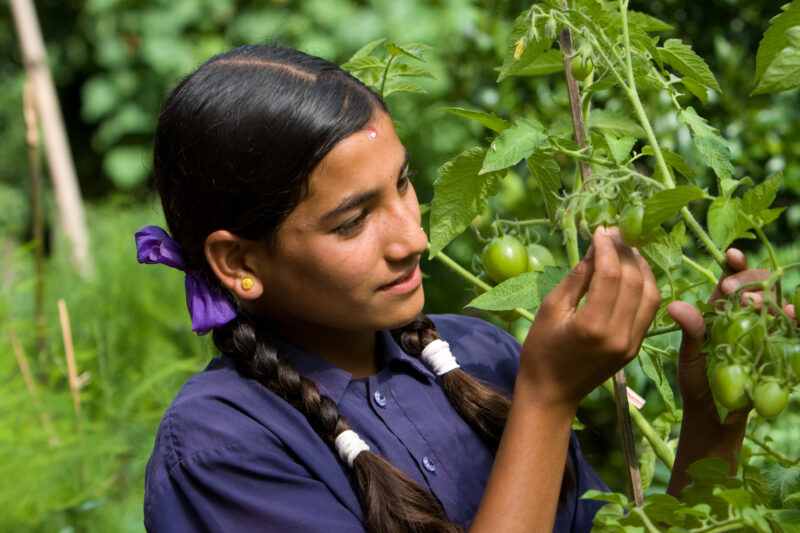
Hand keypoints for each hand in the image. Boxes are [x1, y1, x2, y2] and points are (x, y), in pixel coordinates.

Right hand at [518, 227, 660, 407]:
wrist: (552, 392)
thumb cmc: (541, 350)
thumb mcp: (550, 309)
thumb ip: (577, 279)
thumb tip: (595, 248)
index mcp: (592, 326)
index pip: (610, 275)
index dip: (607, 248)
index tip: (601, 230)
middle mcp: (619, 335)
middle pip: (634, 281)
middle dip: (626, 252)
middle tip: (615, 233)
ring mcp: (631, 343)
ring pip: (650, 294)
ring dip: (641, 267)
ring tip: (626, 248)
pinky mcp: (636, 347)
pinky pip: (649, 310)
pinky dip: (645, 286)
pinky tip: (633, 271)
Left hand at [667, 248, 775, 427]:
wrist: (715, 415)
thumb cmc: (697, 383)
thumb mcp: (689, 356)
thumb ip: (690, 331)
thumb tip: (675, 305)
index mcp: (720, 310)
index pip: (731, 279)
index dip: (735, 264)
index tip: (732, 255)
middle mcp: (745, 316)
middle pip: (757, 285)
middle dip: (749, 280)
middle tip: (734, 289)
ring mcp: (765, 331)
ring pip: (776, 302)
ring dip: (770, 296)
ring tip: (756, 302)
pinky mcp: (780, 349)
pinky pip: (791, 329)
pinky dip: (793, 318)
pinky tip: (789, 314)